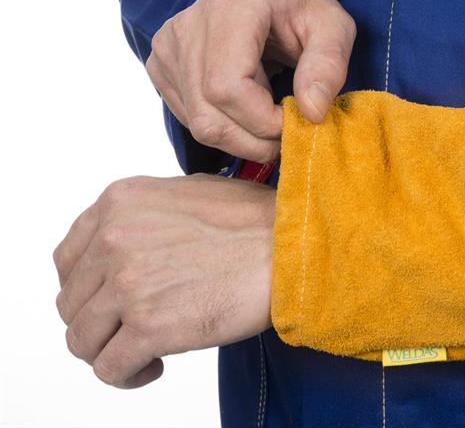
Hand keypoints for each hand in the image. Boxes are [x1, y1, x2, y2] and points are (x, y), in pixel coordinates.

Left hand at [53, 174, 274, 387]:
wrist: (292, 248)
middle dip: (100, 322)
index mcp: (120, 202)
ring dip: (109, 350)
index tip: (107, 302)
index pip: (68, 259)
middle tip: (131, 329)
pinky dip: (126, 375)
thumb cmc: (256, 222)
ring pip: (81, 339)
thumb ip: (146, 215)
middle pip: (72, 302)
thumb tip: (132, 243)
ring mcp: (127, 282)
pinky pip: (108, 368)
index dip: (86, 289)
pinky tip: (154, 366)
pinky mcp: (147, 326)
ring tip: (143, 350)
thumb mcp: (189, 192)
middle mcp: (113, 238)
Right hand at [146, 0, 356, 162]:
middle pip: (209, 116)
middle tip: (286, 133)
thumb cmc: (297, 8)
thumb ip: (328, 66)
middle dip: (255, 140)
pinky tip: (246, 109)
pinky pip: (190, 120)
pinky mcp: (160, 67)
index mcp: (231, 9)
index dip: (264, 122)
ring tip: (269, 120)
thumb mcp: (333, 27)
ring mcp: (168, 49)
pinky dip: (224, 128)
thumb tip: (311, 114)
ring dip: (241, 139)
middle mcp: (187, 27)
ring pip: (198, 125)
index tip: (296, 120)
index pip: (229, 88)